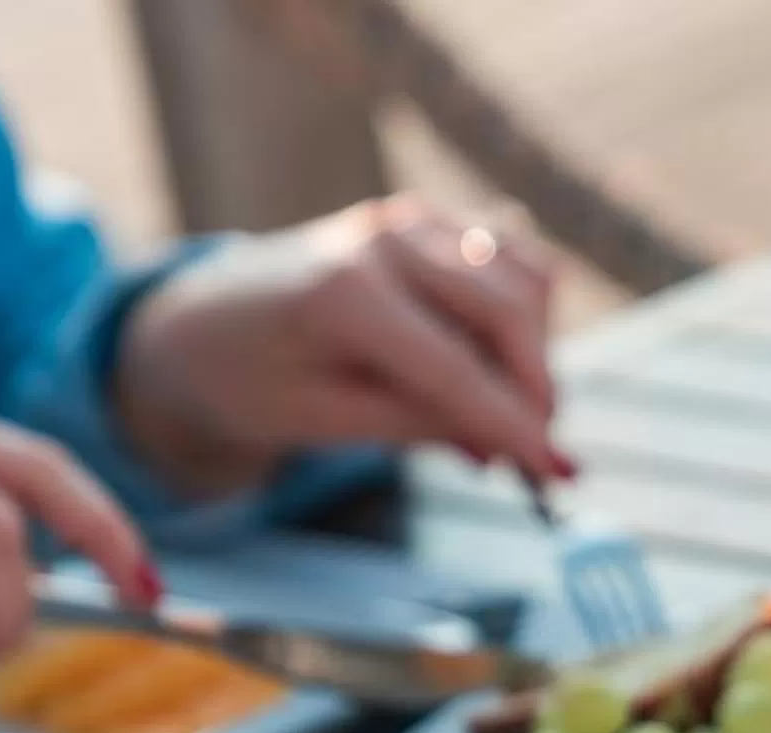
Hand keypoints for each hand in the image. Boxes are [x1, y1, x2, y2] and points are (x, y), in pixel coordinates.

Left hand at [111, 196, 567, 498]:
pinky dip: (523, 314)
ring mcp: (410, 218)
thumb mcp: (324, 424)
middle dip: (537, 388)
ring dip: (533, 348)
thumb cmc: (255, 382)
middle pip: (509, 309)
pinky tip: (491, 363)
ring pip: (526, 275)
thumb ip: (417, 426)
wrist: (207, 322)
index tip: (563, 476)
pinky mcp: (428, 219)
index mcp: (343, 293)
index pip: (458, 369)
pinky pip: (513, 259)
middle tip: (538, 457)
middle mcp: (385, 238)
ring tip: (497, 410)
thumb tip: (512, 447)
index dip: (517, 428)